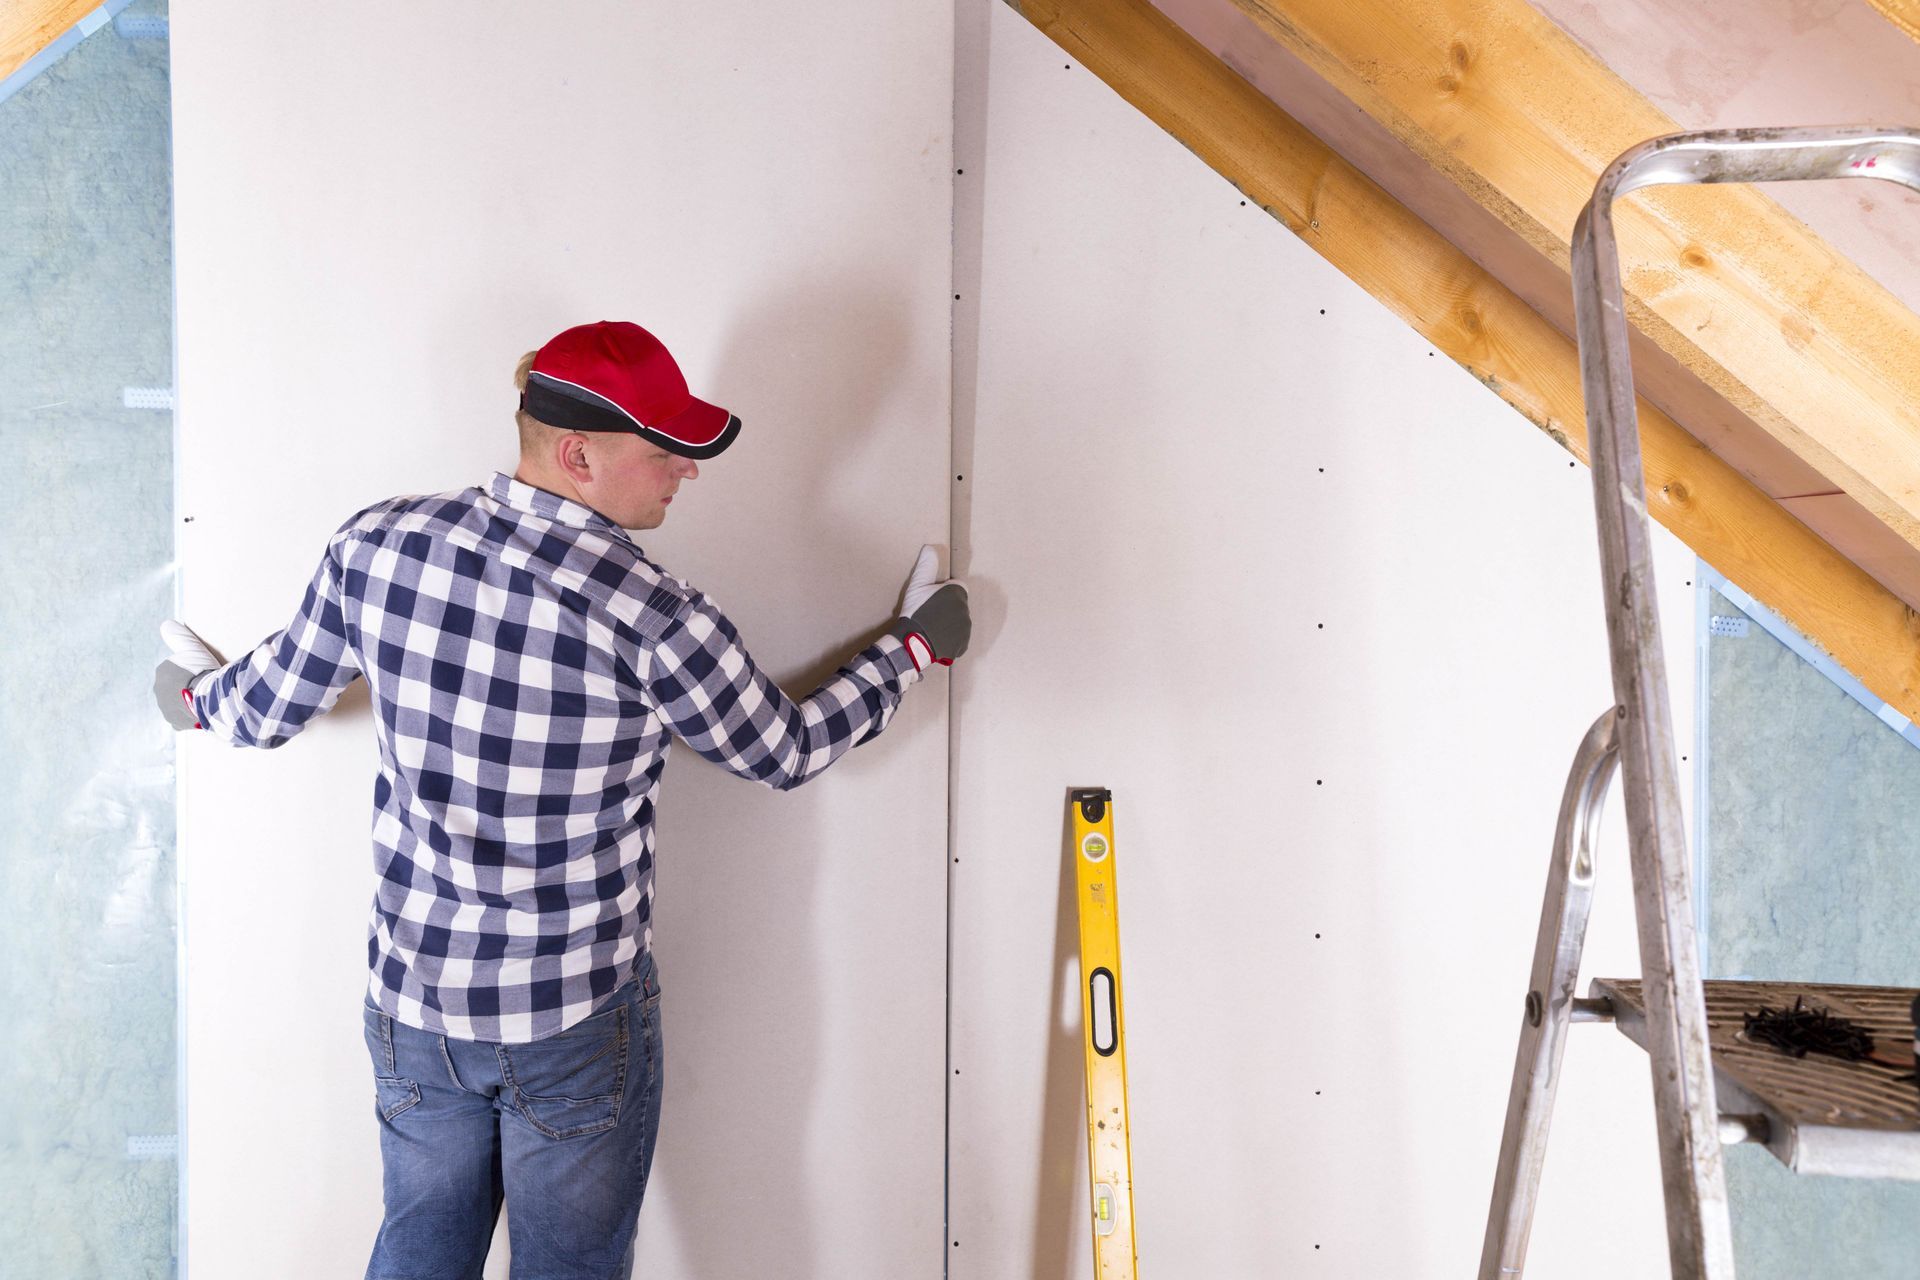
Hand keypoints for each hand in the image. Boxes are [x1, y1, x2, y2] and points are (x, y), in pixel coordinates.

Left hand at [153, 620, 225, 731]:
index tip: (204, 671)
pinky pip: (184, 718)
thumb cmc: (202, 672)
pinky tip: (204, 712)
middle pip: (174, 687)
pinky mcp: (177, 724)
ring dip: (188, 701)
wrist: (210, 699)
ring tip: (207, 700)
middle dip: (186, 687)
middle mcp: (159, 692)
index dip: (191, 670)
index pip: (176, 670)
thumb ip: (179, 636)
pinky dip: (192, 715)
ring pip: (178, 703)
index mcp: (162, 673)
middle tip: (206, 685)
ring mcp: (167, 710)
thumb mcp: (192, 648)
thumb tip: (166, 624)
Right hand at [889, 545, 969, 670]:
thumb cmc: (916, 611)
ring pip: (958, 621)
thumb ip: (926, 565)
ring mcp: (965, 629)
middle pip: (957, 604)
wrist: (914, 643)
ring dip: (948, 623)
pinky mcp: (962, 645)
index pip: (956, 587)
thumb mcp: (917, 585)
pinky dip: (949, 638)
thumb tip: (930, 547)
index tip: (931, 598)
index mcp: (958, 593)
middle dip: (946, 607)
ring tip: (930, 627)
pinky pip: (957, 639)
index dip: (944, 591)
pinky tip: (935, 638)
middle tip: (928, 613)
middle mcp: (966, 610)